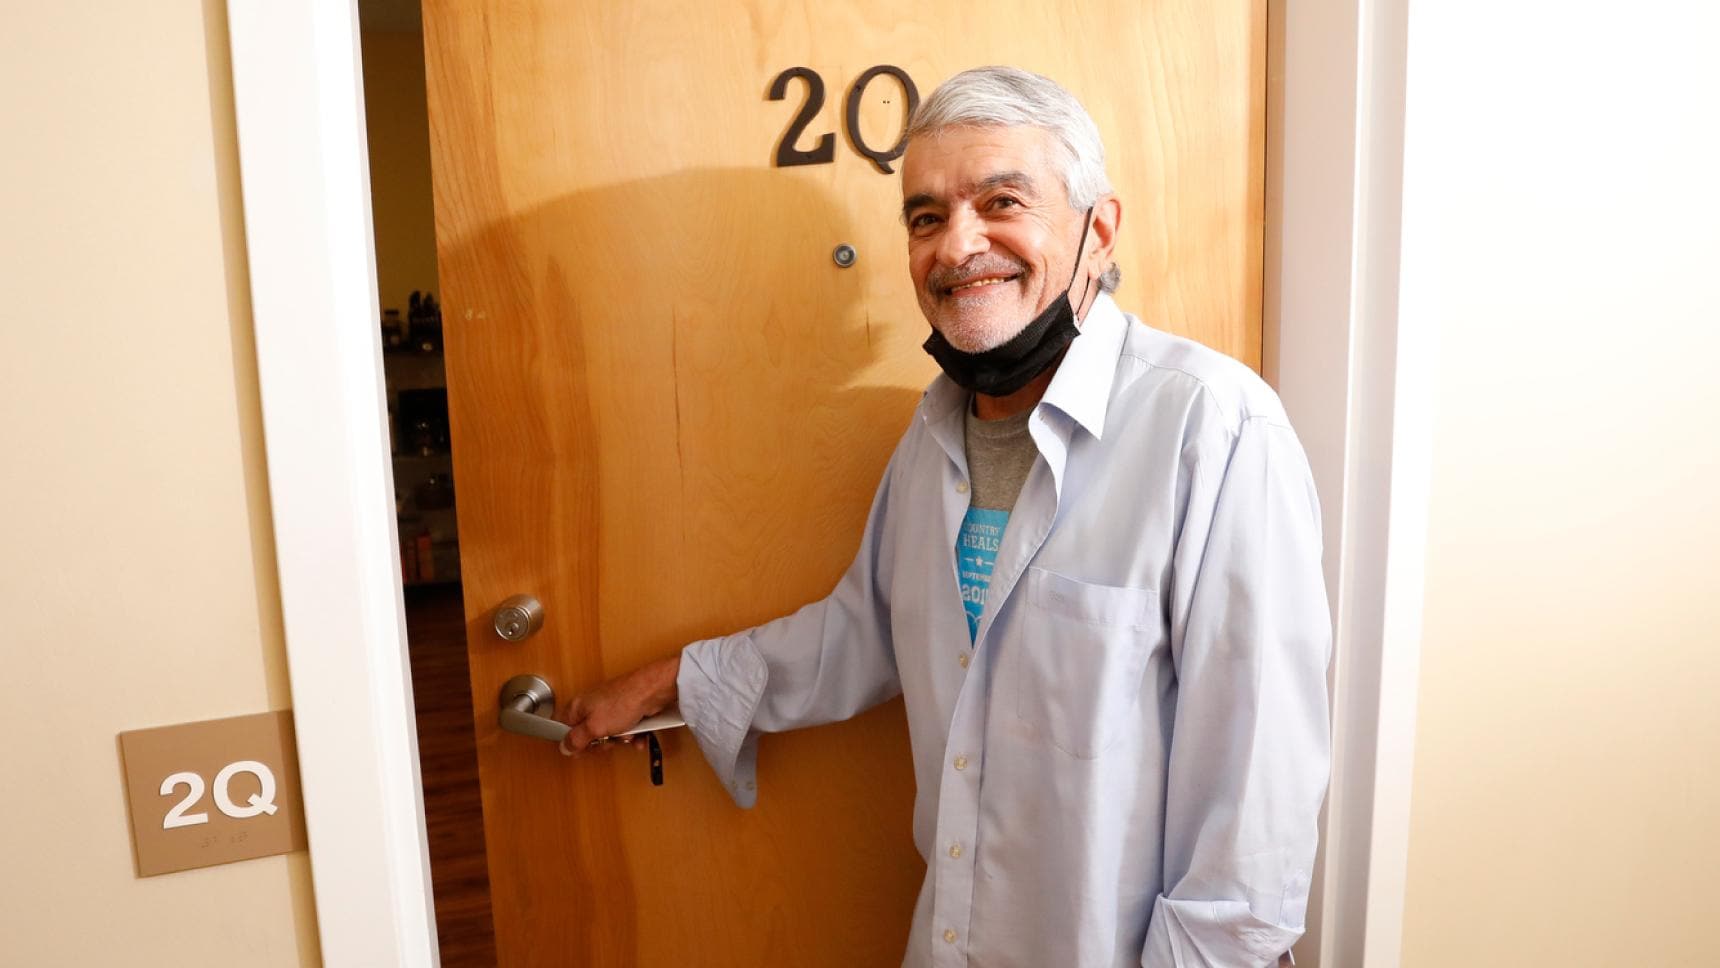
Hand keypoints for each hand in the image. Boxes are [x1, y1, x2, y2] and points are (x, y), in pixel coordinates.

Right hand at [557, 655, 679, 757]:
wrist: (653, 692)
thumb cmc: (624, 701)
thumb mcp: (594, 728)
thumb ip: (576, 740)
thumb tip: (564, 748)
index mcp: (577, 707)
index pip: (563, 728)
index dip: (572, 742)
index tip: (582, 749)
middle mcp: (592, 705)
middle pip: (588, 735)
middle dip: (601, 743)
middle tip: (608, 741)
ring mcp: (610, 708)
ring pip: (609, 735)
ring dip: (620, 739)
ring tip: (626, 734)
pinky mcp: (627, 711)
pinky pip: (625, 730)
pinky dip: (633, 735)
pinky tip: (638, 734)